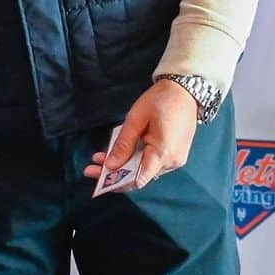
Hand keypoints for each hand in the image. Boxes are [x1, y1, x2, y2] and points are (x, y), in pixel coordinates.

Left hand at [83, 80, 199, 188]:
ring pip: (144, 170)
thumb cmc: (159, 101)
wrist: (184, 92)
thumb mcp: (136, 119)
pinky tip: (119, 154)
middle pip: (139, 176)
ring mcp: (175, 160)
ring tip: (99, 159)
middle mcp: (172, 162)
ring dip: (123, 167)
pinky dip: (134, 160)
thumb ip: (124, 144)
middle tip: (90, 169)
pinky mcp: (174, 155)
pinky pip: (151, 163)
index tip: (97, 179)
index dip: (117, 182)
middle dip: (114, 174)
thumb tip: (110, 165)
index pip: (138, 178)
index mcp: (163, 153)